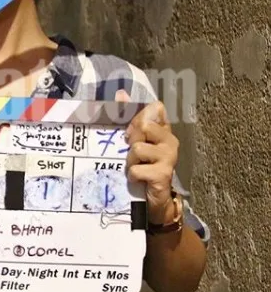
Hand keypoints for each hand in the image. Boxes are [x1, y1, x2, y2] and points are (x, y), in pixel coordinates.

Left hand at [115, 90, 178, 223]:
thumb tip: (121, 92)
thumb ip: (129, 117)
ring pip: (137, 148)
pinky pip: (136, 169)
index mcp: (164, 129)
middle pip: (143, 125)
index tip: (132, 132)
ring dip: (129, 161)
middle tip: (133, 153)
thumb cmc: (143, 166)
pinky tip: (138, 179)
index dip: (138, 117)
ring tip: (135, 168)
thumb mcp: (135, 140)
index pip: (155, 108)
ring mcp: (169, 157)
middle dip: (132, 140)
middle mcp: (170, 140)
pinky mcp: (163, 174)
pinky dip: (132, 175)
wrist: (154, 199)